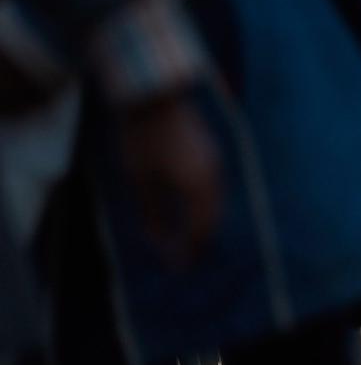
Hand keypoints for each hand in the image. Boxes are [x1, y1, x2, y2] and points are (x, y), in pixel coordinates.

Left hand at [118, 93, 221, 266]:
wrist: (155, 97)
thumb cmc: (143, 139)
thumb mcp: (140, 179)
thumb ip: (151, 212)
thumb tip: (156, 240)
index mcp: (198, 187)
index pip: (199, 229)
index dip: (189, 250)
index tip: (179, 267)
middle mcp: (214, 177)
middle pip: (213, 218)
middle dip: (201, 240)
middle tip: (188, 258)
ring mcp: (215, 163)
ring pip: (216, 203)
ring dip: (205, 222)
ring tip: (191, 237)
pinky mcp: (211, 153)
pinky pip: (214, 188)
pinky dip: (206, 205)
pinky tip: (193, 208)